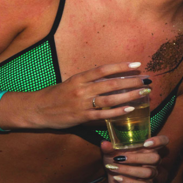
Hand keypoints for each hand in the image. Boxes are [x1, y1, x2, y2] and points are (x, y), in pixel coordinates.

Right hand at [21, 62, 149, 128]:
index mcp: (79, 78)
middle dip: (131, 81)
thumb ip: (88, 82)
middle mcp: (81, 89)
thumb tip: (109, 79)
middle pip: (111, 83)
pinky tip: (130, 109)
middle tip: (147, 80)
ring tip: (143, 93)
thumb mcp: (71, 83)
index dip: (121, 66)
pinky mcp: (80, 117)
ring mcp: (81, 104)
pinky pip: (102, 115)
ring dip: (129, 95)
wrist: (36, 109)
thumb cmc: (55, 95)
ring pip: (109, 99)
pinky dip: (117, 112)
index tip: (137, 64)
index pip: (103, 69)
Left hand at [102, 135, 168, 182]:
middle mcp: (153, 159)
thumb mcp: (111, 151)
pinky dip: (128, 181)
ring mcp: (151, 172)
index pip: (163, 141)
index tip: (145, 143)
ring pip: (148, 172)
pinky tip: (117, 177)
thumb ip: (109, 148)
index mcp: (149, 147)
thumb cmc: (116, 158)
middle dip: (137, 158)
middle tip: (120, 158)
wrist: (114, 173)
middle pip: (156, 158)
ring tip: (114, 168)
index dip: (159, 141)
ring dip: (129, 170)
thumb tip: (104, 144)